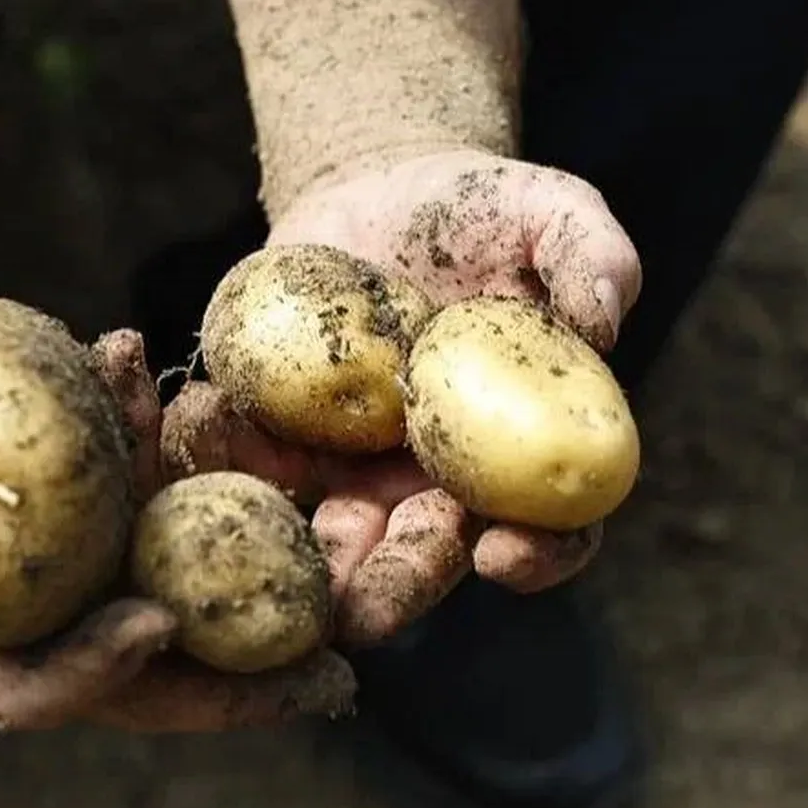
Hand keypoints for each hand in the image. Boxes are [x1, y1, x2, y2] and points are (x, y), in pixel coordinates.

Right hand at [0, 330, 353, 731]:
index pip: (29, 692)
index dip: (95, 672)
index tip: (160, 626)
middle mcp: (19, 633)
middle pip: (136, 674)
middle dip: (234, 681)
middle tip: (332, 675)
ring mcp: (59, 580)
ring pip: (163, 581)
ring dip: (243, 565)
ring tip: (331, 547)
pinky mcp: (79, 522)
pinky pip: (142, 496)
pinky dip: (167, 450)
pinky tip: (194, 395)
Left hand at [162, 149, 641, 644]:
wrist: (381, 194)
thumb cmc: (481, 213)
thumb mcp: (550, 211)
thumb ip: (591, 254)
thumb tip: (606, 319)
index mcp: (516, 454)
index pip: (552, 531)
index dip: (540, 556)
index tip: (502, 551)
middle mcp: (433, 481)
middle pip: (420, 562)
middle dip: (389, 593)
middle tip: (357, 613)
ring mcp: (351, 468)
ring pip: (322, 535)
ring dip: (287, 548)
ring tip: (252, 532)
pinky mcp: (279, 437)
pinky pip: (246, 462)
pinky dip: (218, 450)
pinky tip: (201, 412)